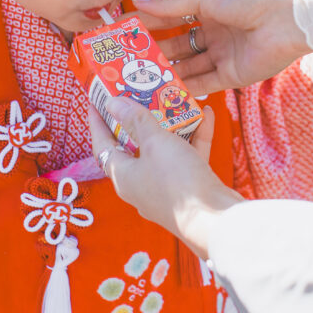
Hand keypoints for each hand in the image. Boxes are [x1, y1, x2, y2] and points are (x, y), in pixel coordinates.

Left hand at [89, 97, 243, 259]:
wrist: (215, 219)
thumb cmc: (177, 181)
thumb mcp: (154, 143)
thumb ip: (136, 120)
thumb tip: (112, 103)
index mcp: (123, 176)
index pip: (103, 144)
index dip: (98, 121)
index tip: (97, 99)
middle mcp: (141, 183)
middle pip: (135, 145)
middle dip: (139, 118)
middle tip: (141, 93)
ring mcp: (166, 187)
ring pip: (164, 150)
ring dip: (171, 125)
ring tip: (175, 100)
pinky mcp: (189, 188)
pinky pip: (188, 157)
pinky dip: (195, 137)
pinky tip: (206, 115)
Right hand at [131, 0, 311, 94]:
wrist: (287, 16)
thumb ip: (170, 5)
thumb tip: (137, 3)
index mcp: (206, 8)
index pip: (168, 19)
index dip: (145, 26)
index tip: (118, 35)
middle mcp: (212, 32)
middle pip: (176, 47)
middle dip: (152, 55)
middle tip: (123, 64)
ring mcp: (222, 55)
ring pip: (187, 68)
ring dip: (165, 73)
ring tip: (137, 82)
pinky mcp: (232, 76)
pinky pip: (204, 84)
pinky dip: (185, 88)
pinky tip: (163, 91)